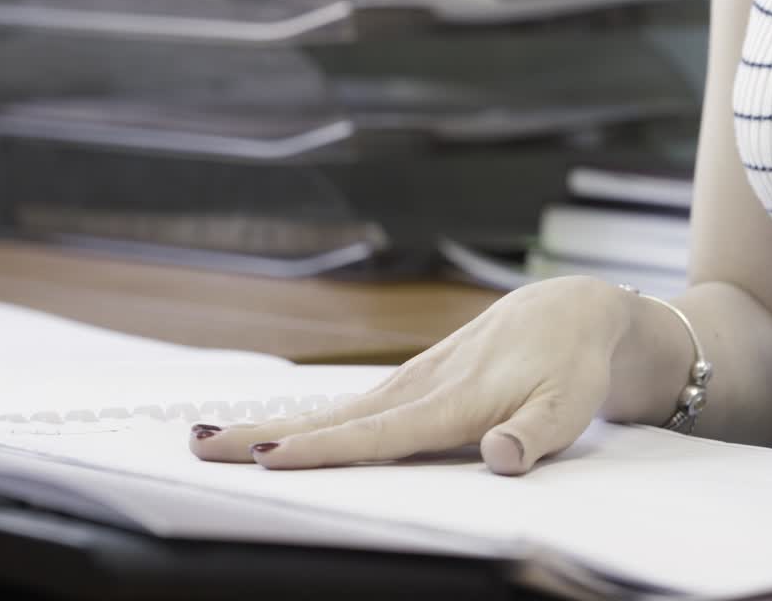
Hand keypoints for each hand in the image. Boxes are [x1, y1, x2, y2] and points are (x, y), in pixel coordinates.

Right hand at [189, 276, 641, 474]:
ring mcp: (411, 381)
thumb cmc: (570, 366)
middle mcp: (419, 388)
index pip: (378, 434)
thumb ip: (535, 435)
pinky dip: (304, 417)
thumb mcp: (571, 405)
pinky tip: (275, 431)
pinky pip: (348, 405)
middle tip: (199, 447)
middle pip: (332, 419)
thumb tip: (498, 456)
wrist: (568, 312)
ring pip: (331, 409)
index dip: (323, 450)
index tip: (267, 458)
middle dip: (264, 434)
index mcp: (453, 401)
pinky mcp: (411, 381)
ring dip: (271, 424)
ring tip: (210, 439)